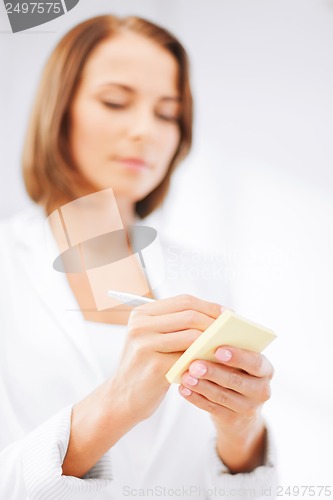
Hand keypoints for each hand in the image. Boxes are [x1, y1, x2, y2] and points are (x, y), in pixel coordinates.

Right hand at [109, 294, 221, 425]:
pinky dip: (205, 359)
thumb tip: (217, 319)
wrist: (121, 398)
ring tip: (226, 346)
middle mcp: (140, 325)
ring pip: (192, 335)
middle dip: (215, 322)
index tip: (228, 314)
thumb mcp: (152, 339)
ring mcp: (145, 345)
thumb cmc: (145, 367)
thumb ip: (175, 326)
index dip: (209, 306)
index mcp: (141, 314)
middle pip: (189, 314)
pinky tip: (215, 362)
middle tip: (231, 331)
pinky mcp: (154, 366)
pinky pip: (189, 358)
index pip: (183, 301)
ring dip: (213, 340)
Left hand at [179, 344, 273, 471]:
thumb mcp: (242, 364)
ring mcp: (248, 408)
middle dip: (213, 372)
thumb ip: (229, 354)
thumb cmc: (237, 373)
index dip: (237, 356)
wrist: (242, 412)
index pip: (256, 363)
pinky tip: (184, 389)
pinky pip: (212, 408)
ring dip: (202, 386)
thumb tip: (204, 341)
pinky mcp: (232, 420)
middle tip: (195, 365)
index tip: (217, 350)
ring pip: (222, 395)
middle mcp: (261, 390)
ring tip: (186, 377)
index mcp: (266, 370)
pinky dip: (196, 398)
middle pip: (236, 380)